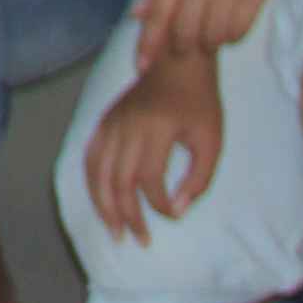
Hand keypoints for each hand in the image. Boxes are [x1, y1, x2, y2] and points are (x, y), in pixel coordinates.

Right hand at [81, 47, 227, 242]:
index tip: (174, 216)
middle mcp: (128, 125)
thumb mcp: (211, 142)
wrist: (178, 61)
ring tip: (114, 230)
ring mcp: (112, 121)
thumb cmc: (200, 103)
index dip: (159, 204)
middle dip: (128, 215)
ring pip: (98, 171)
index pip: (149, 179)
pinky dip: (92, 181)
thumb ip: (199, 179)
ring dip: (104, 204)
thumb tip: (177, 210)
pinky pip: (90, 155)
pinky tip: (101, 199)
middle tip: (138, 240)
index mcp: (157, 129)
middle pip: (119, 180)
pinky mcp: (105, 119)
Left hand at [134, 0, 297, 73]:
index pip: (157, 13)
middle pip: (184, 32)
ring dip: (208, 44)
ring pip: (212, 37)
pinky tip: (229, 25)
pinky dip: (231, 36)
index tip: (140, 68)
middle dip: (181, 48)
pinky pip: (239, 31)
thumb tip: (135, 15)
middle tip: (185, 46)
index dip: (147, 44)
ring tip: (208, 34)